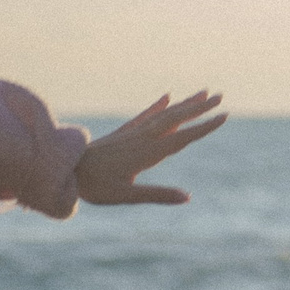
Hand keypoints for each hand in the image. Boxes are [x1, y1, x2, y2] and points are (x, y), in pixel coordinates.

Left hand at [75, 91, 225, 205]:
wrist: (66, 170)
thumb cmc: (95, 187)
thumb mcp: (127, 196)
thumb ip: (157, 195)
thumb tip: (187, 197)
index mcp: (146, 153)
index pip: (182, 138)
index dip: (204, 127)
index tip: (223, 116)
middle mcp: (142, 138)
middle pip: (176, 120)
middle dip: (199, 108)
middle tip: (221, 97)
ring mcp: (132, 133)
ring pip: (164, 115)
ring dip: (184, 104)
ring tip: (203, 92)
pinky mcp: (122, 133)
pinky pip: (144, 116)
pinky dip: (157, 106)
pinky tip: (167, 97)